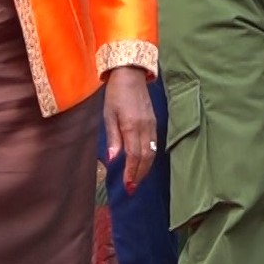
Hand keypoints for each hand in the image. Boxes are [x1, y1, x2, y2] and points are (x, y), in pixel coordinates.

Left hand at [103, 67, 157, 191]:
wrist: (131, 75)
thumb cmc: (116, 94)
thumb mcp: (108, 114)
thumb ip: (113, 138)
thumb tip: (113, 159)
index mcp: (132, 126)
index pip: (134, 155)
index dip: (131, 172)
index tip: (127, 185)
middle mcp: (145, 128)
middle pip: (146, 157)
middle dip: (139, 174)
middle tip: (132, 188)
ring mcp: (152, 125)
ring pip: (152, 153)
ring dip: (145, 168)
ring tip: (137, 180)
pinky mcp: (155, 123)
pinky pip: (155, 145)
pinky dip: (150, 157)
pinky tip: (144, 163)